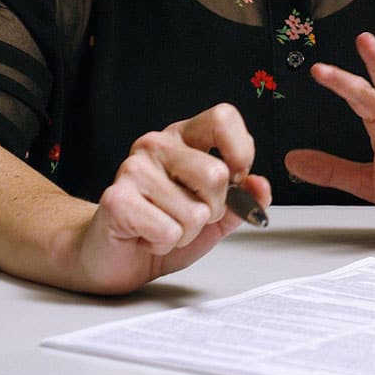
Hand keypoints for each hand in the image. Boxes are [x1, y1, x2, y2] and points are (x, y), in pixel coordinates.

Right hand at [69, 103, 270, 293]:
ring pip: (195, 212)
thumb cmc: (161, 228)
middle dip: (214, 210)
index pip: (223, 119)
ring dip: (186, 233)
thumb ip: (242, 200)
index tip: (236, 178)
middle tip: (190, 216)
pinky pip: (169, 230)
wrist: (114, 256)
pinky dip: (165, 244)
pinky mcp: (117, 199)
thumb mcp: (214, 216)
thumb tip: (260, 186)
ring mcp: (133, 169)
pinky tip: (147, 236)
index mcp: (183, 138)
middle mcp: (156, 146)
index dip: (241, 152)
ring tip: (164, 227)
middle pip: (216, 174)